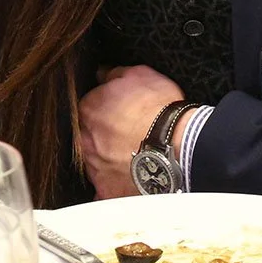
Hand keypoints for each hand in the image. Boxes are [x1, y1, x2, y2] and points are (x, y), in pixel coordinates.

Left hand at [77, 65, 182, 198]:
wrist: (176, 146)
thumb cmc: (159, 109)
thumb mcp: (140, 75)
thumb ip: (114, 73)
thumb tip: (102, 72)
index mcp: (89, 109)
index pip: (88, 106)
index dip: (104, 108)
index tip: (117, 111)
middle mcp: (85, 139)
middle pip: (88, 135)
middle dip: (102, 135)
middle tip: (125, 134)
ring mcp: (95, 167)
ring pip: (95, 162)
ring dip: (107, 159)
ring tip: (131, 157)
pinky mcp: (107, 190)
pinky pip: (103, 190)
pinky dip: (111, 187)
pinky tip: (124, 182)